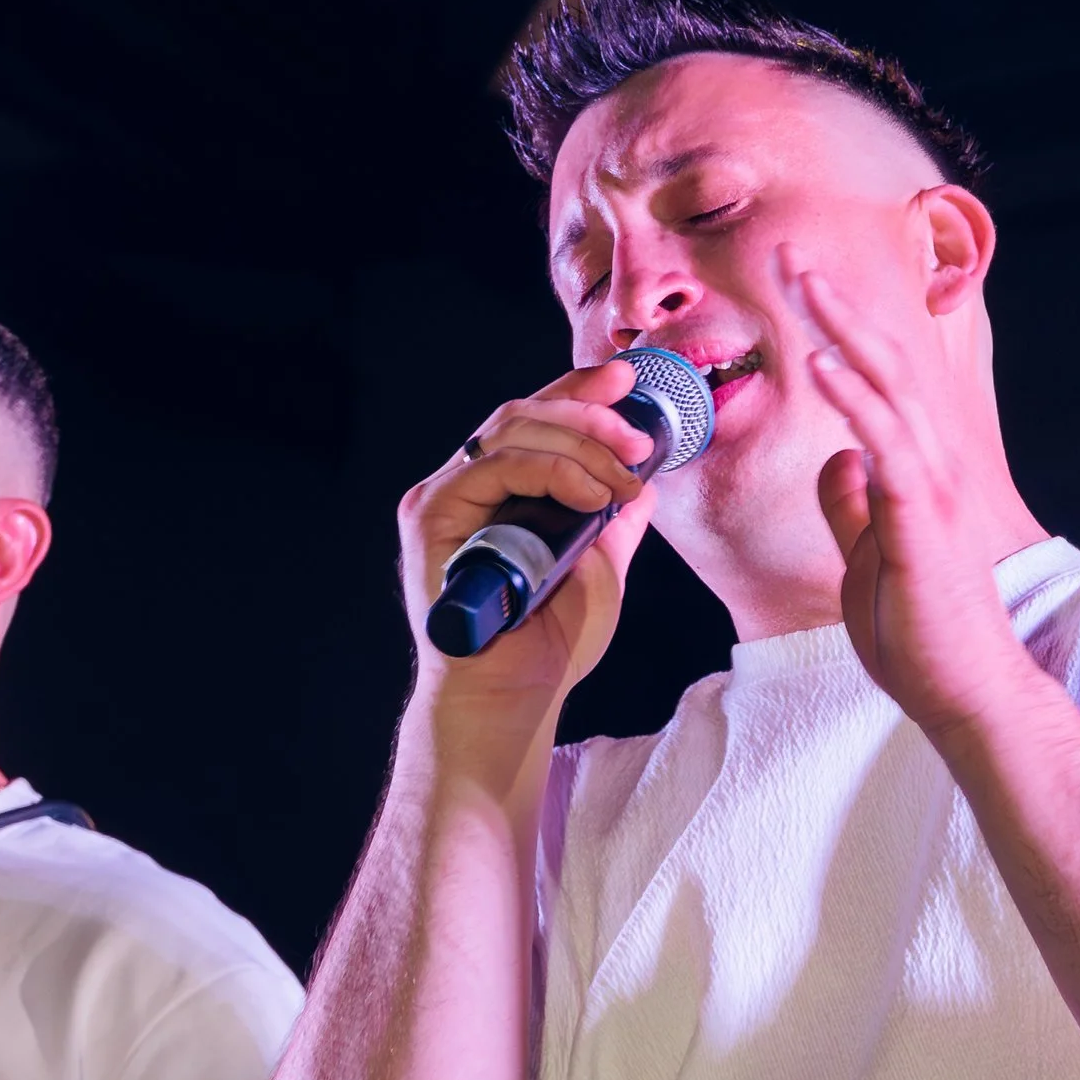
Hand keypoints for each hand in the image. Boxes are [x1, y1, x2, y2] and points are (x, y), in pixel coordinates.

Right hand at [398, 359, 660, 725]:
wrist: (515, 698)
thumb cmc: (549, 646)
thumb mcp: (600, 567)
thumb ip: (614, 520)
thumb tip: (645, 480)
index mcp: (497, 493)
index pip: (535, 423)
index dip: (579, 391)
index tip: (626, 381)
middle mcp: (465, 488)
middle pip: (523, 414)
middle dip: (589, 410)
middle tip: (638, 436)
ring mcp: (446, 498)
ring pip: (513, 429)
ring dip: (582, 442)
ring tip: (624, 476)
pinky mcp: (433, 515)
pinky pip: (497, 467)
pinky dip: (554, 471)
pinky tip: (593, 496)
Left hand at [791, 261, 1030, 737]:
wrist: (963, 690)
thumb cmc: (921, 629)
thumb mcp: (867, 554)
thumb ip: (853, 503)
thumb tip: (836, 457)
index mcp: (914, 466)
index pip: (875, 377)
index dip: (837, 326)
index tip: (796, 283)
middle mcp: (930, 461)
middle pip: (881, 359)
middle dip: (834, 302)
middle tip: (789, 251)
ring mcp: (930, 486)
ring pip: (887, 383)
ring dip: (841, 326)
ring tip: (800, 279)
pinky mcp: (921, 519)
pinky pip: (885, 443)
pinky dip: (852, 396)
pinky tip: (819, 360)